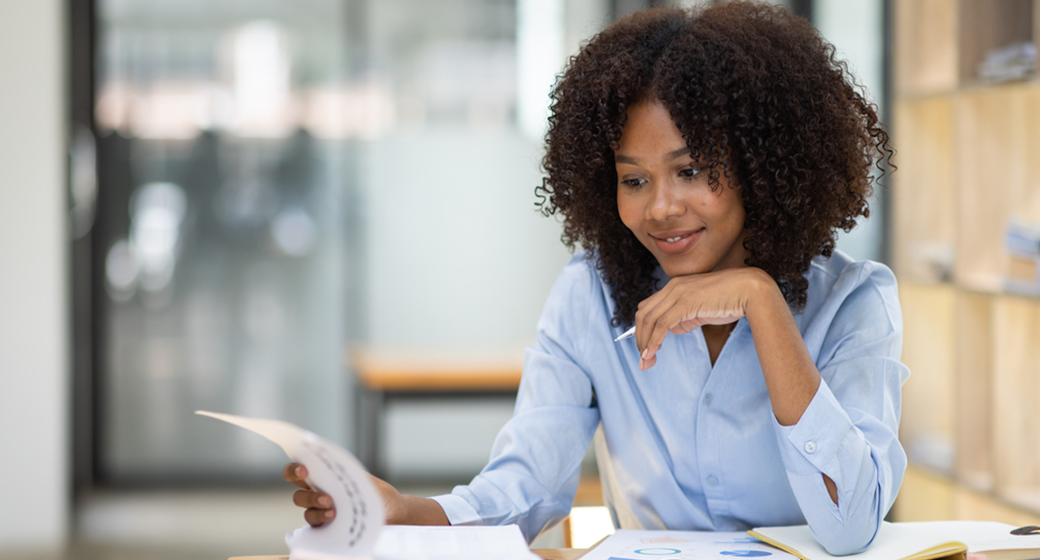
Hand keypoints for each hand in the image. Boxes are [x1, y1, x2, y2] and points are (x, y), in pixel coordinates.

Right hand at [283, 462, 449, 525]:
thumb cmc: (378, 494)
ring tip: (335, 511)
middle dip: (309, 494)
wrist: (392, 514)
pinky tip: (334, 520)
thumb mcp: (368, 481)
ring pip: (307, 511)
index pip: (299, 471)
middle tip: (327, 497)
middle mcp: (318, 494)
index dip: (295, 468)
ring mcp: (321, 512)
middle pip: (298, 493)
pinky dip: (323, 522)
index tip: (304, 469)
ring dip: (318, 510)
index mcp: (324, 477)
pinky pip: (316, 527)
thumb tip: (338, 470)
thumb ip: (351, 475)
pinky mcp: (326, 528)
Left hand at [635, 268, 767, 369]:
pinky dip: (654, 340)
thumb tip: (671, 330)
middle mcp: (672, 287)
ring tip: (646, 361)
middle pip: (643, 314)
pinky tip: (653, 353)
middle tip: (643, 360)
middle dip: (639, 339)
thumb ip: (685, 318)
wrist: (750, 290)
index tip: (645, 348)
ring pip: (649, 320)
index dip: (642, 329)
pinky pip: (662, 324)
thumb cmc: (729, 300)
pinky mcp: (685, 302)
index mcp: (674, 286)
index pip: (647, 307)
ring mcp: (678, 293)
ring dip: (644, 343)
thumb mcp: (701, 311)